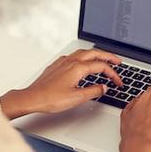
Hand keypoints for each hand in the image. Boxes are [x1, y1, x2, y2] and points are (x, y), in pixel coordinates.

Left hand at [0, 49, 123, 118]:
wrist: (32, 98)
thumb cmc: (50, 98)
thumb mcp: (76, 98)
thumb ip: (93, 91)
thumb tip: (103, 87)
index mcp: (78, 68)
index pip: (101, 66)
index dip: (113, 74)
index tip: (118, 82)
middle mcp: (71, 61)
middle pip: (95, 53)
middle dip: (108, 56)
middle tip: (118, 61)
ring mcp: (63, 62)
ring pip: (84, 52)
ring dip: (96, 54)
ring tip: (104, 59)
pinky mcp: (57, 65)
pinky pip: (74, 55)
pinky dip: (84, 56)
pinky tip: (83, 62)